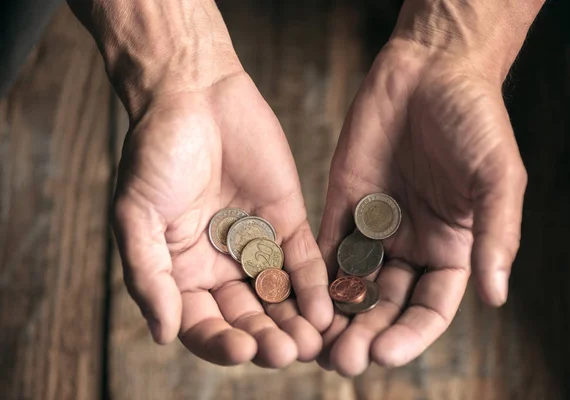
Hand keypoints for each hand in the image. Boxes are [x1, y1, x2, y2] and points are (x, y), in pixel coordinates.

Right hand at [112, 71, 332, 366]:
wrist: (194, 96)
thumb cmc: (154, 153)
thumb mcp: (136, 216)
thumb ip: (149, 276)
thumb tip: (161, 334)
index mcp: (183, 272)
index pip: (203, 324)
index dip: (221, 342)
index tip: (242, 349)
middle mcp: (222, 266)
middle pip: (248, 317)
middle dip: (267, 338)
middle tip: (287, 352)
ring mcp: (258, 246)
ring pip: (280, 296)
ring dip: (295, 321)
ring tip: (311, 341)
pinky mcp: (289, 221)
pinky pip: (304, 259)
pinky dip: (314, 284)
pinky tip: (325, 307)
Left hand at [317, 40, 526, 374]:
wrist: (429, 71)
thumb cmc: (474, 120)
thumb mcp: (496, 177)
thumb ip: (495, 235)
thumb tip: (496, 296)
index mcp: (451, 248)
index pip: (430, 308)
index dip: (409, 335)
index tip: (385, 353)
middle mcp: (411, 246)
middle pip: (385, 304)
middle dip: (364, 334)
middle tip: (341, 361)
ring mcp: (374, 228)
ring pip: (352, 284)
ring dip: (334, 316)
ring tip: (313, 344)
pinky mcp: (342, 206)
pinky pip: (325, 247)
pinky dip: (311, 276)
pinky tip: (296, 299)